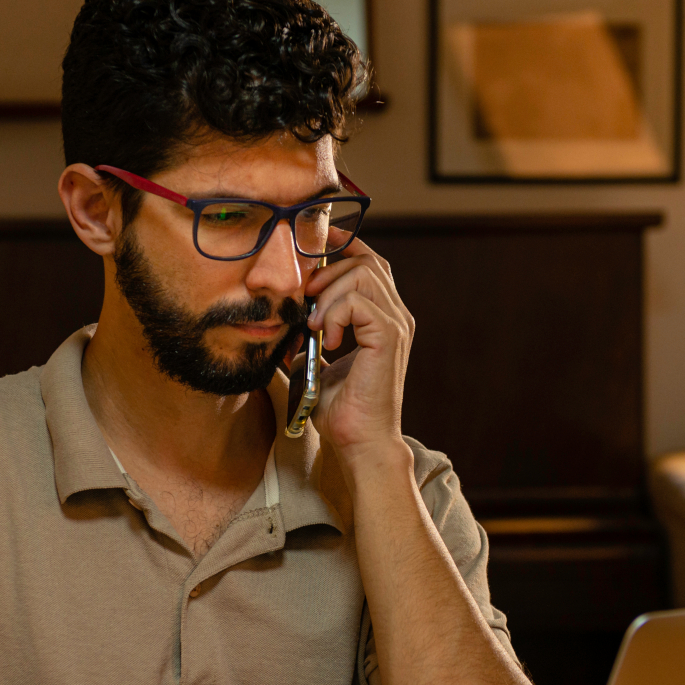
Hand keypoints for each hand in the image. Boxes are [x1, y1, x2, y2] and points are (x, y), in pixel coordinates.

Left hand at [302, 237, 413, 465]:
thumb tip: (288, 315)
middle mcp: (396, 315)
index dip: (344, 245)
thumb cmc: (341, 408)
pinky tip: (326, 339)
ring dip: (328, 294)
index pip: (370, 262)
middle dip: (328, 271)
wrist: (359, 442)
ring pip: (362, 273)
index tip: (316, 242)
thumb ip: (312, 334)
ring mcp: (396, 324)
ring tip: (316, 327)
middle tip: (306, 303)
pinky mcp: (389, 336)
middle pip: (366, 260)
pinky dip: (334, 313)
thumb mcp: (318, 361)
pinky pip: (357, 300)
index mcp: (383, 317)